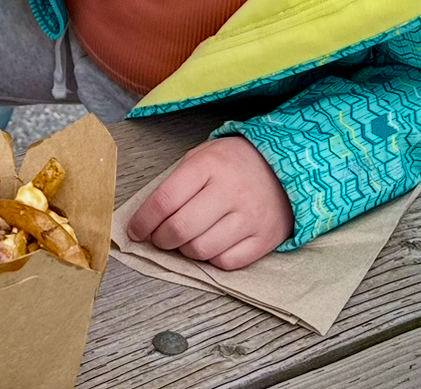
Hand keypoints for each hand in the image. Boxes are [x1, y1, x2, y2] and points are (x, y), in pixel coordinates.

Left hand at [126, 136, 294, 269]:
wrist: (284, 168)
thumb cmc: (231, 164)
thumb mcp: (200, 158)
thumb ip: (175, 184)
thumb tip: (147, 218)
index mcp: (208, 166)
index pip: (165, 200)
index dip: (144, 220)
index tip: (135, 231)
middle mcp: (229, 191)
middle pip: (181, 229)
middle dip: (161, 239)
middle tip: (159, 237)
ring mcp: (250, 217)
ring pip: (202, 250)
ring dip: (185, 250)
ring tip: (186, 240)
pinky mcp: (265, 239)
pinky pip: (227, 262)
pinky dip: (212, 259)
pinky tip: (210, 245)